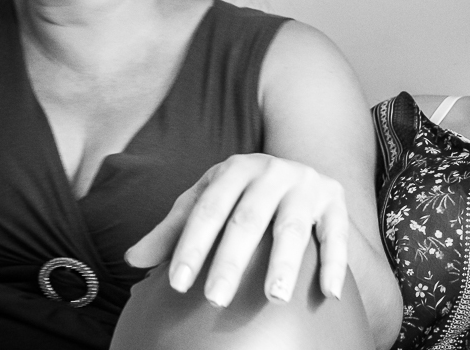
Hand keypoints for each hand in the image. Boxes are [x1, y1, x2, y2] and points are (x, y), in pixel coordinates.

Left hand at [125, 153, 349, 307]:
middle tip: (216, 299)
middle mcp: (272, 172)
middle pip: (248, 218)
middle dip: (231, 260)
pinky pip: (337, 234)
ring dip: (284, 262)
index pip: (208, 208)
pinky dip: (335, 264)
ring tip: (274, 297)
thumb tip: (132, 260)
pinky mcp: (335, 201)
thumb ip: (173, 230)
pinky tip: (328, 293)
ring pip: (293, 226)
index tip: (177, 284)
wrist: (298, 172)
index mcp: (235, 169)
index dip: (191, 245)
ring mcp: (306, 185)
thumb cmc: (242, 195)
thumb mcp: (208, 201)